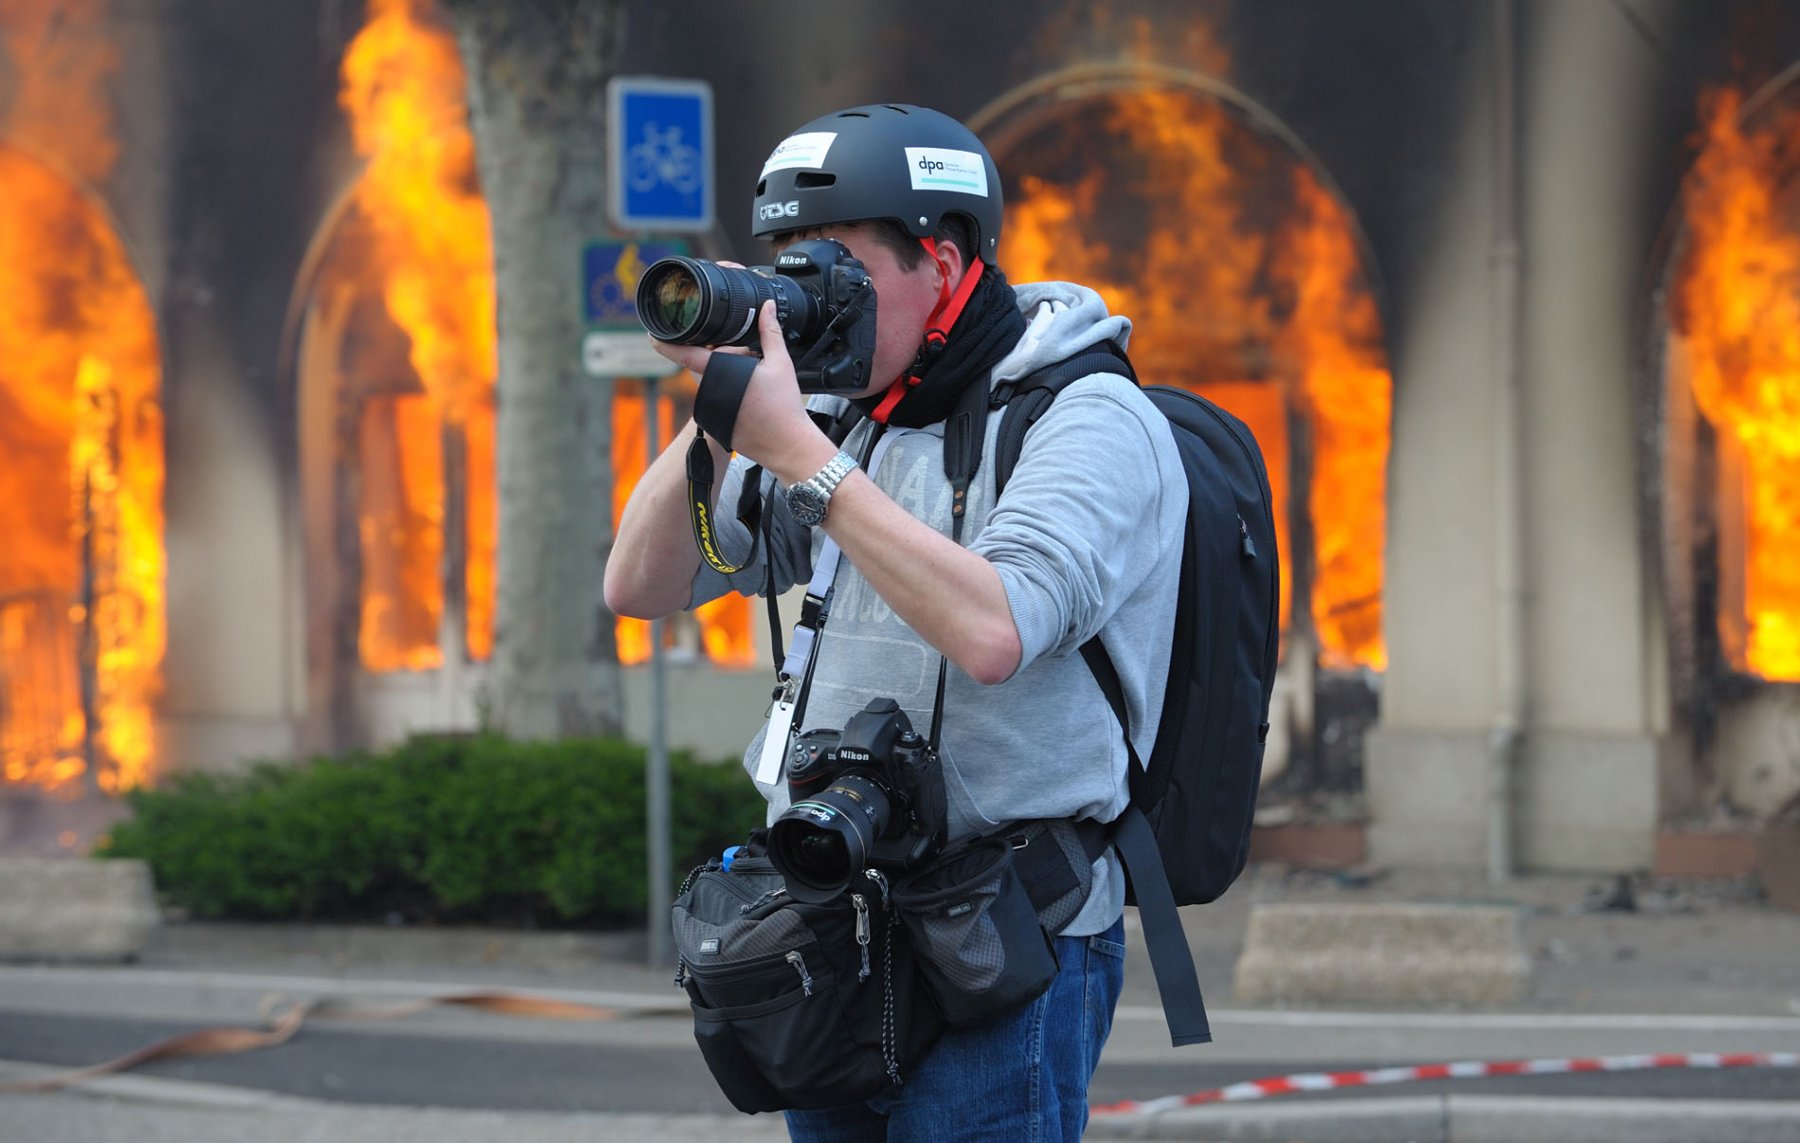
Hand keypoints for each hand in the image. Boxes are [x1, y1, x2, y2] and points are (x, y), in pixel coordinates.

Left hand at [649, 302, 834, 483]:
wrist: (788, 446)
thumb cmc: (783, 407)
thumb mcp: (780, 362)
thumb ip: (770, 332)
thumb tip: (766, 307)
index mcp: (719, 374)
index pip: (684, 355)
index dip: (666, 344)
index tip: (653, 335)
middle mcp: (709, 393)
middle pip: (703, 365)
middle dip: (718, 357)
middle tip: (746, 359)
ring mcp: (711, 411)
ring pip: (710, 384)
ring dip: (723, 377)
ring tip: (751, 381)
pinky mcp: (716, 425)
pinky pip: (716, 402)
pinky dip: (728, 396)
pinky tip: (750, 400)